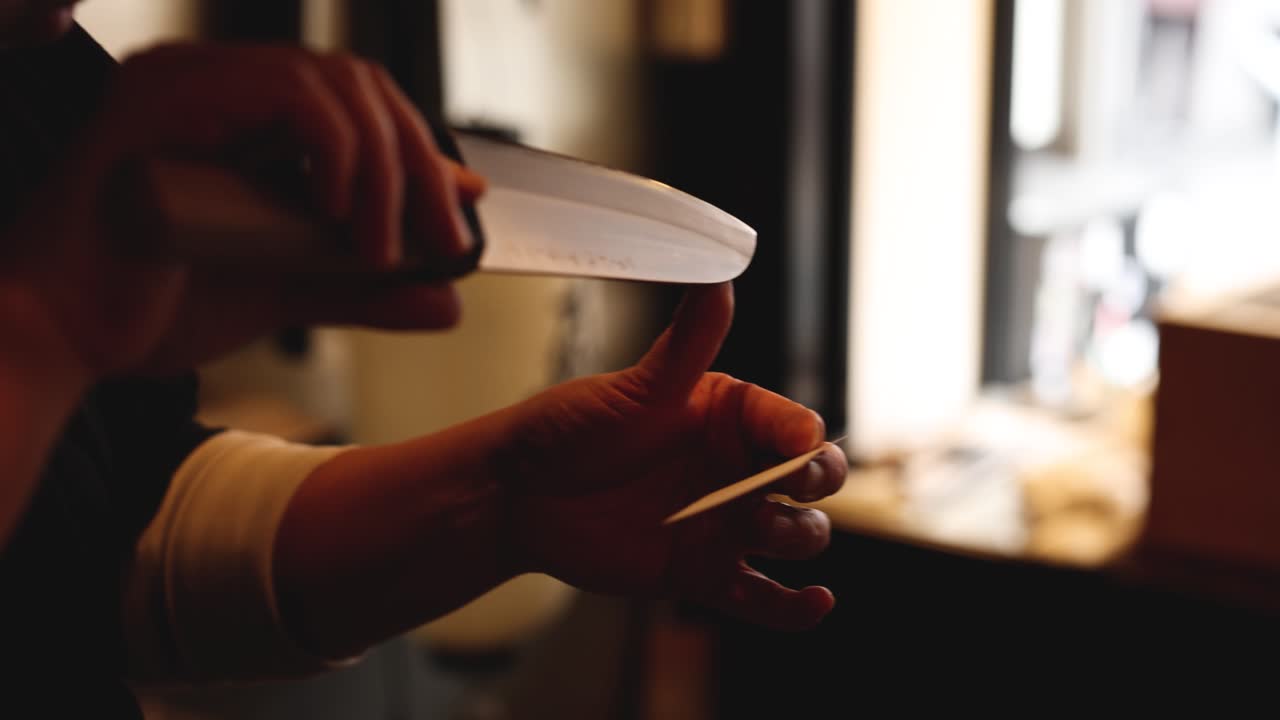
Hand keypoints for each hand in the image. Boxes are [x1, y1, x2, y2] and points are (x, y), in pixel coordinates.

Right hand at [0, 43, 482, 380]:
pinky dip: (337, 154)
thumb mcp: (287, 291)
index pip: (358, 106)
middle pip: (360, 87)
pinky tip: (339, 215)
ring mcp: (190, 80)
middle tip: (442, 239)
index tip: (467, 206)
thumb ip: (363, 285)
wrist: (68, 337)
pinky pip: (287, 95)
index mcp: (241, 114)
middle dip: (417, 164)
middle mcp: (217, 81)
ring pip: (335, 85)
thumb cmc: (156, 306)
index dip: (421, 152)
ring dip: (382, 168)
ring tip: (381, 246)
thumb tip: (448, 300)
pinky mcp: (168, 96)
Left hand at [500, 283, 847, 629]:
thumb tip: (720, 279)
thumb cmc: (571, 429)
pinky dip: (794, 607)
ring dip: (796, 536)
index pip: (794, 427)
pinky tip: (814, 601)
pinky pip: (764, 598)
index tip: (798, 446)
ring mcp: (725, 525)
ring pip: (796, 536)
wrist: (520, 495)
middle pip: (810, 483)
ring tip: (757, 530)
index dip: (804, 439)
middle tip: (787, 487)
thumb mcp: (636, 387)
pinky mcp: (705, 574)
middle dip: (811, 486)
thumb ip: (687, 343)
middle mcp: (737, 469)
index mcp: (730, 416)